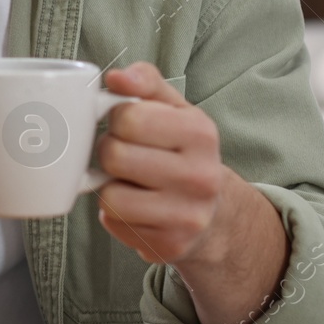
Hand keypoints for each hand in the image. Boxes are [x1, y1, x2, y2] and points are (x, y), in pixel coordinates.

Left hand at [96, 62, 224, 263]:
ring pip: (110, 195)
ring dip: (110, 185)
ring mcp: (187, 216)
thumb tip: (116, 77)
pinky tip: (136, 205)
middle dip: (110, 151)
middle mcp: (200, 177)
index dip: (117, 119)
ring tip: (130, 181)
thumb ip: (146, 83)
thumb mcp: (174, 109)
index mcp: (200, 134)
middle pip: (114, 156)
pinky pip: (114, 222)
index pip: (128, 118)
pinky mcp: (168, 246)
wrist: (214, 212)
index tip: (128, 125)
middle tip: (125, 154)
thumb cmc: (183, 151)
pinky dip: (115, 212)